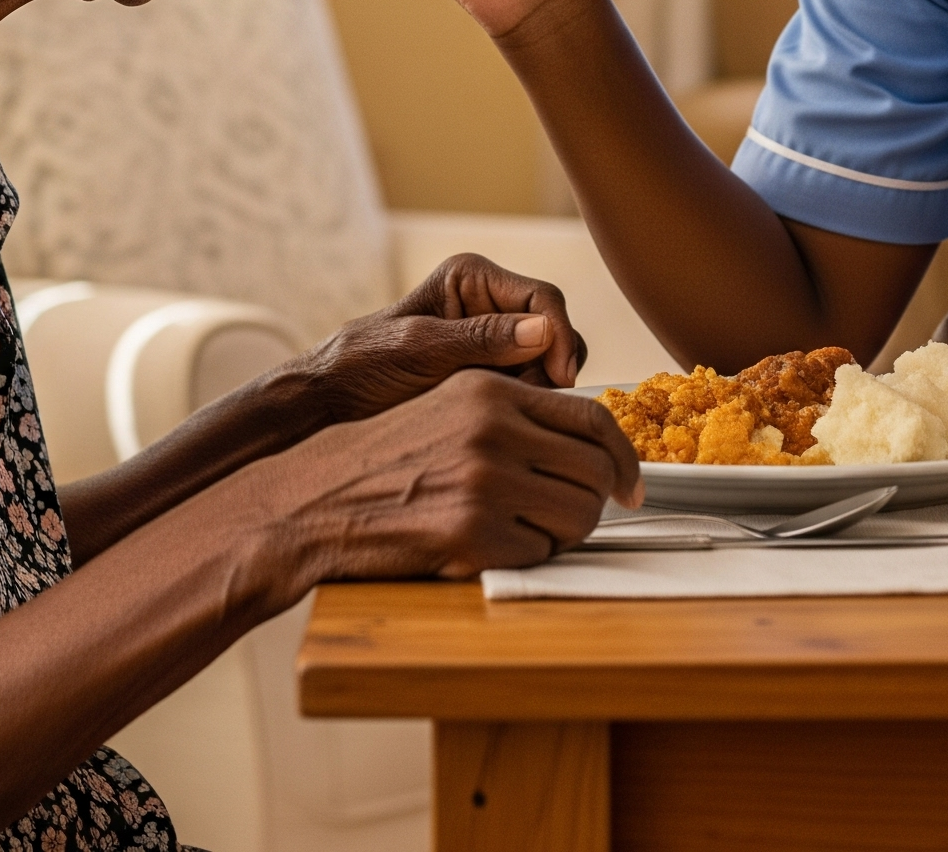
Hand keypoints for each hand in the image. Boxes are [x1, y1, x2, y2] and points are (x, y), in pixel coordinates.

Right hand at [272, 371, 643, 581]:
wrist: (316, 500)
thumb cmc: (385, 458)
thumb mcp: (447, 406)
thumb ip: (513, 411)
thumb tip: (586, 437)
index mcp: (489, 389)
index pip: (592, 418)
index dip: (624, 457)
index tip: (631, 485)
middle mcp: (492, 428)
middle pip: (594, 472)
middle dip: (594, 503)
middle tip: (574, 518)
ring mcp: (484, 481)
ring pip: (577, 518)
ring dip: (563, 534)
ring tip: (524, 532)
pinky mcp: (472, 535)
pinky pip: (540, 555)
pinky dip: (527, 558)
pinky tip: (490, 548)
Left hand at [304, 253, 590, 423]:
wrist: (331, 399)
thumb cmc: (363, 364)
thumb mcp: (420, 350)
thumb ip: (481, 339)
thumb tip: (544, 331)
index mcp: (472, 277)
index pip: (542, 297)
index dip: (559, 335)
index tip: (561, 379)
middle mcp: (489, 302)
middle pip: (553, 330)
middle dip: (551, 368)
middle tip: (529, 405)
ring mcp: (491, 340)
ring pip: (548, 362)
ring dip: (539, 389)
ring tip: (506, 415)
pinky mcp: (489, 373)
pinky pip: (528, 385)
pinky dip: (525, 403)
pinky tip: (501, 422)